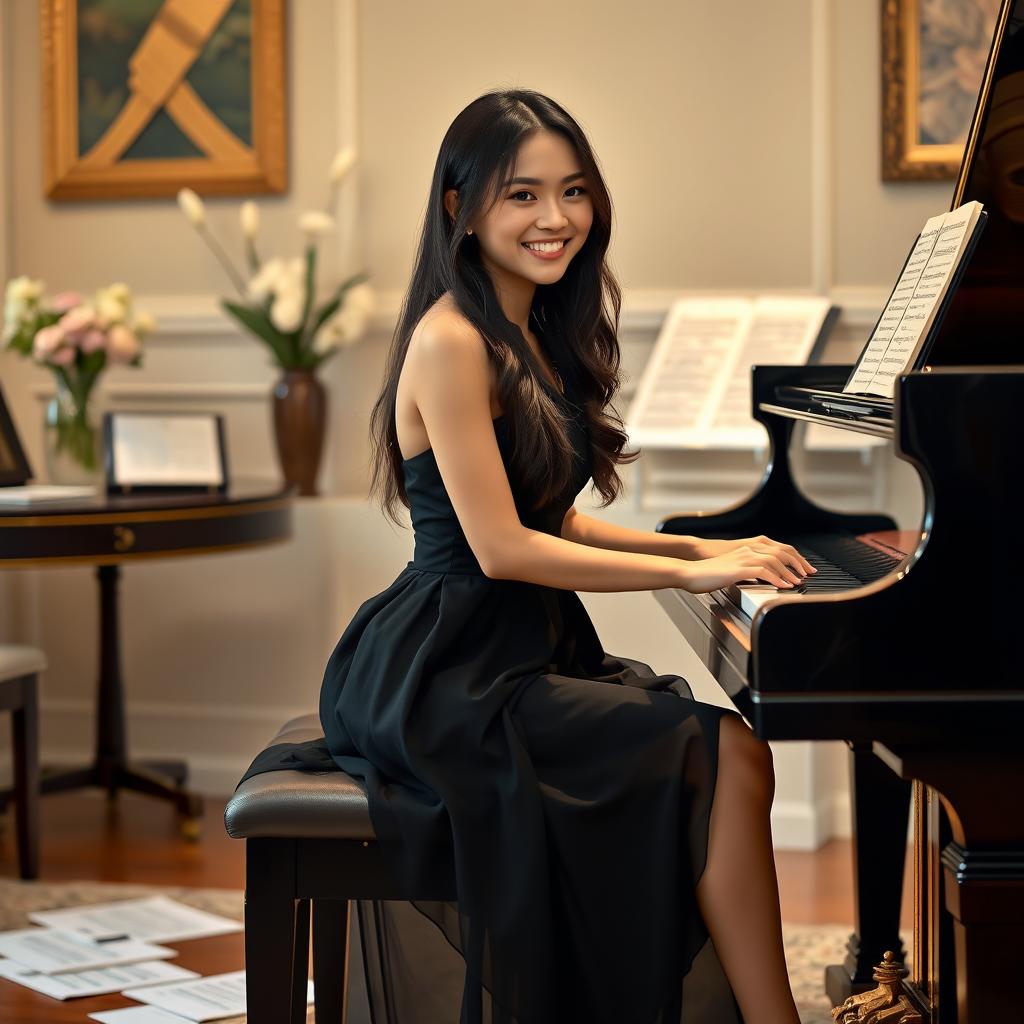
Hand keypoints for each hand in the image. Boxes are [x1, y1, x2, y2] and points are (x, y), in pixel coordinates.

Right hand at [676, 543, 810, 594]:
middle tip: (808, 574)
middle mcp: (749, 549)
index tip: (804, 568)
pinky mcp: (739, 569)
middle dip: (798, 563)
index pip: (779, 548)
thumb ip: (748, 570)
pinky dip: (777, 578)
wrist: (690, 572)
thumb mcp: (732, 568)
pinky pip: (764, 571)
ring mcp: (744, 558)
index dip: (795, 557)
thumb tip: (762, 578)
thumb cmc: (707, 573)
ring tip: (798, 582)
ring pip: (775, 561)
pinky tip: (783, 586)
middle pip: (782, 552)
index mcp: (748, 548)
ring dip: (789, 572)